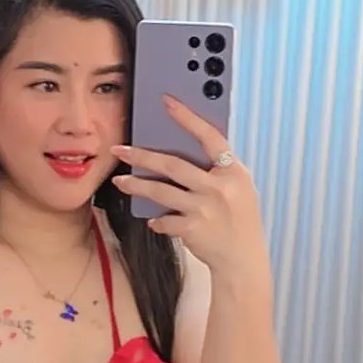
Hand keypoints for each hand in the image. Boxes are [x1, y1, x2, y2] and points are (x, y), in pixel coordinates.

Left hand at [111, 95, 267, 276]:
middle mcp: (219, 187)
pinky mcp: (193, 229)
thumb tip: (182, 153)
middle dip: (142, 156)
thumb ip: (218, 171)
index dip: (188, 118)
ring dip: (137, 186)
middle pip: (173, 164)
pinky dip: (157, 220)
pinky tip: (153, 220)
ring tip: (120, 181)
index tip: (167, 102)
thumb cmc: (239, 221)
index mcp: (233, 172)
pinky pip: (165, 220)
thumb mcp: (240, 189)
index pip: (210, 137)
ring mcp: (205, 208)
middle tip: (119, 149)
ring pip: (161, 191)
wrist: (243, 261)